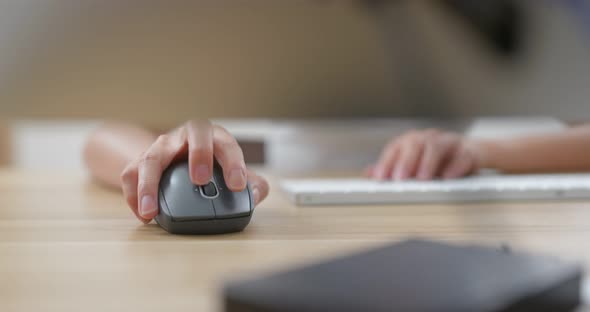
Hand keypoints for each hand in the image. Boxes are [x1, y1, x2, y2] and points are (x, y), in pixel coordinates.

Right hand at [120, 120, 269, 222]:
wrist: (178, 160)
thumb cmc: (212, 166)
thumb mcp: (234, 172)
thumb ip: (253, 184)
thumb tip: (255, 194)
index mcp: (215, 138)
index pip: (226, 144)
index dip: (233, 163)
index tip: (237, 185)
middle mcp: (187, 137)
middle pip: (194, 134)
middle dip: (198, 154)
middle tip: (200, 180)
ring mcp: (162, 147)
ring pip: (152, 157)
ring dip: (150, 184)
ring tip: (152, 210)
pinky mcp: (141, 161)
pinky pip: (131, 174)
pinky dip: (133, 195)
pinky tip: (143, 215)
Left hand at [367, 129, 483, 180]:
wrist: (472, 154)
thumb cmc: (438, 161)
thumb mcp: (414, 165)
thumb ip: (393, 168)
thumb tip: (370, 173)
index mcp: (413, 141)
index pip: (396, 148)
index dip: (386, 162)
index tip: (380, 178)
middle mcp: (430, 139)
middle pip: (415, 144)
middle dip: (406, 161)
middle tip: (399, 179)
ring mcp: (450, 143)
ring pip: (436, 146)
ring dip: (428, 163)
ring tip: (422, 179)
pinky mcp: (470, 152)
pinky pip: (462, 156)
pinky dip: (455, 167)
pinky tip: (447, 177)